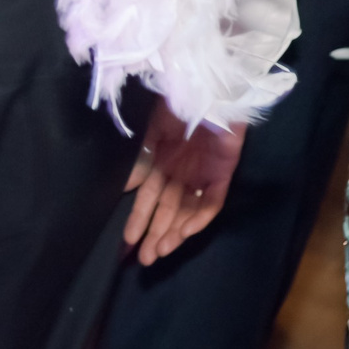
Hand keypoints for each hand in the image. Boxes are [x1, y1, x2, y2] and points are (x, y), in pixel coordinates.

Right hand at [123, 98, 242, 265]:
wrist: (208, 87)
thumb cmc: (177, 103)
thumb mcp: (152, 131)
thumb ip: (141, 160)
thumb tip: (126, 189)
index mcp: (162, 163)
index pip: (149, 200)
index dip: (139, 220)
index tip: (127, 242)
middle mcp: (181, 174)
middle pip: (168, 212)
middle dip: (155, 235)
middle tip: (143, 260)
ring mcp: (202, 176)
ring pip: (187, 213)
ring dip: (173, 233)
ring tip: (159, 251)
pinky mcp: (222, 175)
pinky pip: (210, 204)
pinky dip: (197, 219)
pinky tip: (182, 233)